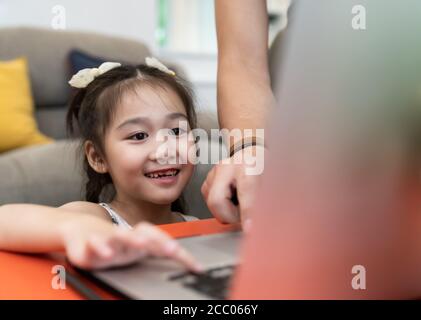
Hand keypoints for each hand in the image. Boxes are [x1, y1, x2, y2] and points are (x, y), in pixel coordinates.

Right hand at [60, 216, 202, 271]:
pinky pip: (92, 245)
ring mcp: (106, 238)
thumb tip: (187, 264)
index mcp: (139, 240)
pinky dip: (99, 248)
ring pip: (120, 236)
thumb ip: (156, 251)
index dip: (180, 253)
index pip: (163, 240)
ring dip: (131, 239)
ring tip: (142, 244)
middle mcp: (126, 237)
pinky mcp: (85, 244)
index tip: (196, 267)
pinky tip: (106, 254)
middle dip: (159, 242)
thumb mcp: (136, 248)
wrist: (79, 228)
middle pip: (144, 235)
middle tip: (173, 250)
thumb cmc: (113, 241)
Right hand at [201, 145, 264, 225]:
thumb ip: (268, 200)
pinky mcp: (207, 179)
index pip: (245, 192)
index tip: (249, 229)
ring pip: (211, 204)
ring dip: (226, 212)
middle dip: (229, 216)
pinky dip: (221, 206)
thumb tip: (264, 221)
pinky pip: (208, 201)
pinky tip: (231, 199)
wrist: (252, 152)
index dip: (247, 213)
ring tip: (239, 204)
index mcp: (247, 165)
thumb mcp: (273, 180)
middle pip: (216, 200)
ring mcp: (214, 172)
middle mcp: (227, 167)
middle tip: (243, 217)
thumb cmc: (264, 166)